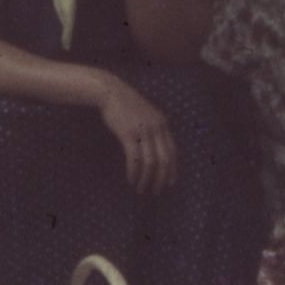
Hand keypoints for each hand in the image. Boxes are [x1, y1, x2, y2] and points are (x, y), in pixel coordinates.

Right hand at [94, 75, 176, 195]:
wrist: (110, 92)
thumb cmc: (126, 105)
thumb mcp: (147, 115)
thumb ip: (154, 129)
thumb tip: (156, 150)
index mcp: (163, 124)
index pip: (173, 152)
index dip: (173, 169)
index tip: (169, 183)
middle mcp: (157, 128)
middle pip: (165, 160)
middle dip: (161, 179)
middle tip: (156, 192)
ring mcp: (144, 131)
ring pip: (150, 162)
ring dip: (146, 179)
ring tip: (141, 189)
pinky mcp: (129, 134)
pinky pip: (135, 159)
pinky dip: (134, 172)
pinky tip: (131, 179)